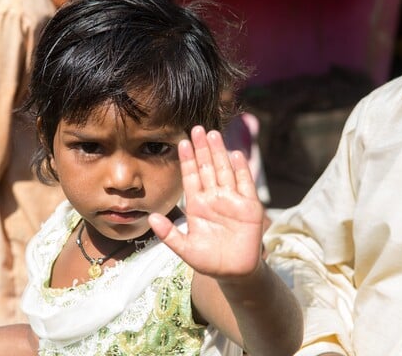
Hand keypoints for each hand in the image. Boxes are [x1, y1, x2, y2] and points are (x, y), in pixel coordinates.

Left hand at [149, 126, 263, 277]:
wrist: (234, 273)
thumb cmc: (208, 261)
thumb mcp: (185, 249)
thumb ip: (169, 234)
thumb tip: (151, 218)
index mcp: (197, 205)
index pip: (191, 177)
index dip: (187, 160)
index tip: (181, 142)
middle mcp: (214, 198)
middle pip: (207, 168)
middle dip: (202, 149)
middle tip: (197, 128)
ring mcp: (232, 200)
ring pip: (224, 171)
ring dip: (219, 153)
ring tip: (213, 134)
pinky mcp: (250, 207)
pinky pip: (245, 184)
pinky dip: (241, 170)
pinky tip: (236, 154)